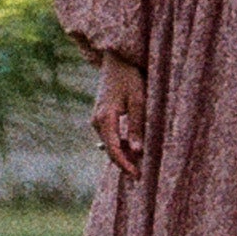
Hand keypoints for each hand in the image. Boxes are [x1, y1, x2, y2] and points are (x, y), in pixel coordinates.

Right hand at [89, 56, 146, 181]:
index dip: (125, 165)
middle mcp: (97, 120)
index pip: (114, 150)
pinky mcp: (100, 115)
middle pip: (110, 149)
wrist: (117, 59)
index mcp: (105, 118)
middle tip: (140, 175)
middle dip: (124, 162)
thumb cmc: (130, 77)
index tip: (137, 176)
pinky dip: (119, 143)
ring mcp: (97, 118)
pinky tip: (131, 149)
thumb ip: (137, 127)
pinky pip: (109, 135)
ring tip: (139, 164)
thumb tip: (137, 152)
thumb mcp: (138, 101)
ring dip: (122, 153)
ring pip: (110, 143)